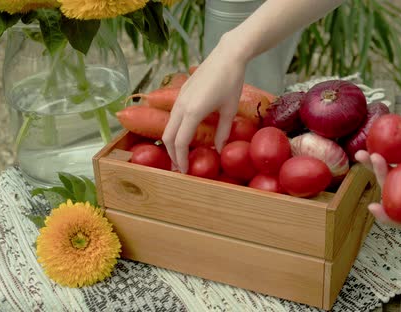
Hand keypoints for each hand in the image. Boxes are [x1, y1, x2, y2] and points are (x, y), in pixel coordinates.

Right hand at [162, 37, 246, 172]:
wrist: (227, 56)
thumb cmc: (231, 82)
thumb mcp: (230, 110)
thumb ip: (223, 132)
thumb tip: (219, 150)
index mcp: (192, 112)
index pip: (180, 142)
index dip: (181, 159)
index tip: (185, 171)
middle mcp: (181, 106)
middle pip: (168, 137)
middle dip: (172, 154)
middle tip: (181, 168)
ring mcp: (179, 99)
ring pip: (168, 127)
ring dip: (172, 143)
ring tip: (181, 155)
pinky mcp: (181, 94)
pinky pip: (173, 117)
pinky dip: (175, 131)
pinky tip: (185, 137)